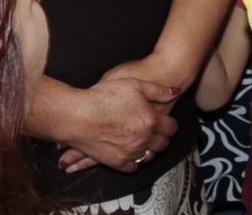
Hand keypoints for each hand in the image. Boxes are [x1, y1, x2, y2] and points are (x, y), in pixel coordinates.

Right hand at [50, 74, 178, 175]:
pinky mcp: (116, 162)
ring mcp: (130, 152)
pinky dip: (135, 161)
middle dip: (162, 138)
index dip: (170, 125)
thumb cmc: (103, 96)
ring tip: (144, 141)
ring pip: (149, 157)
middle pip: (163, 144)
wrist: (77, 115)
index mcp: (150, 120)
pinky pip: (133, 167)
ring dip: (149, 150)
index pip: (171, 128)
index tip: (166, 123)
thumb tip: (175, 92)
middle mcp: (143, 139)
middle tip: (157, 132)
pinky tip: (131, 152)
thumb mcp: (134, 84)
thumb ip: (157, 90)